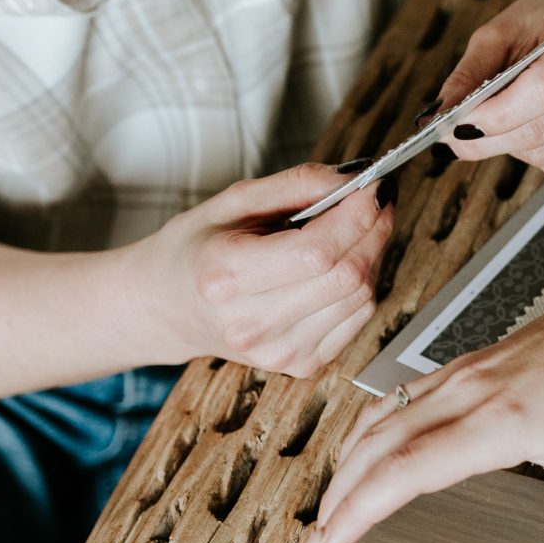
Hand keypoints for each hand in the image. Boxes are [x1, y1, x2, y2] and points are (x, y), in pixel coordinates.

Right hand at [135, 164, 393, 374]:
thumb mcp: (232, 202)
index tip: (374, 184)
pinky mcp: (299, 364)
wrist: (168, 308)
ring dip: (372, 255)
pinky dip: (363, 285)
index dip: (358, 214)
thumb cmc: (197, 249)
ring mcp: (278, 351)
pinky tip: (342, 265)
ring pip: (361, 298)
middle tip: (374, 200)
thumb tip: (352, 177)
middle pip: (347, 276)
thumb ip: (295, 185)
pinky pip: (358, 319)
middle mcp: (252, 324)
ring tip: (354, 230)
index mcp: (226, 278)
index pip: (317, 251)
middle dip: (374, 230)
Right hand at [304, 254, 543, 542]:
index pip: (405, 470)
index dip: (359, 510)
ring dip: (350, 463)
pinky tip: (371, 448)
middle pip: (377, 446)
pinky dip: (372, 429)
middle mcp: (466, 395)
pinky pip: (399, 398)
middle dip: (340, 498)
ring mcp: (461, 376)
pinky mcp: (466, 366)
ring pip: (381, 417)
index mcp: (497, 422)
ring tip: (332, 507)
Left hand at [435, 0, 543, 172]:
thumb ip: (468, 75)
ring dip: (515, 144)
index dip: (497, 116)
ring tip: (516, 111)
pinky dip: (542, 153)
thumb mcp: (499, 32)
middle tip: (458, 133)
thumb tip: (441, 119)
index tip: (457, 126)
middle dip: (488, 138)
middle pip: (541, 131)